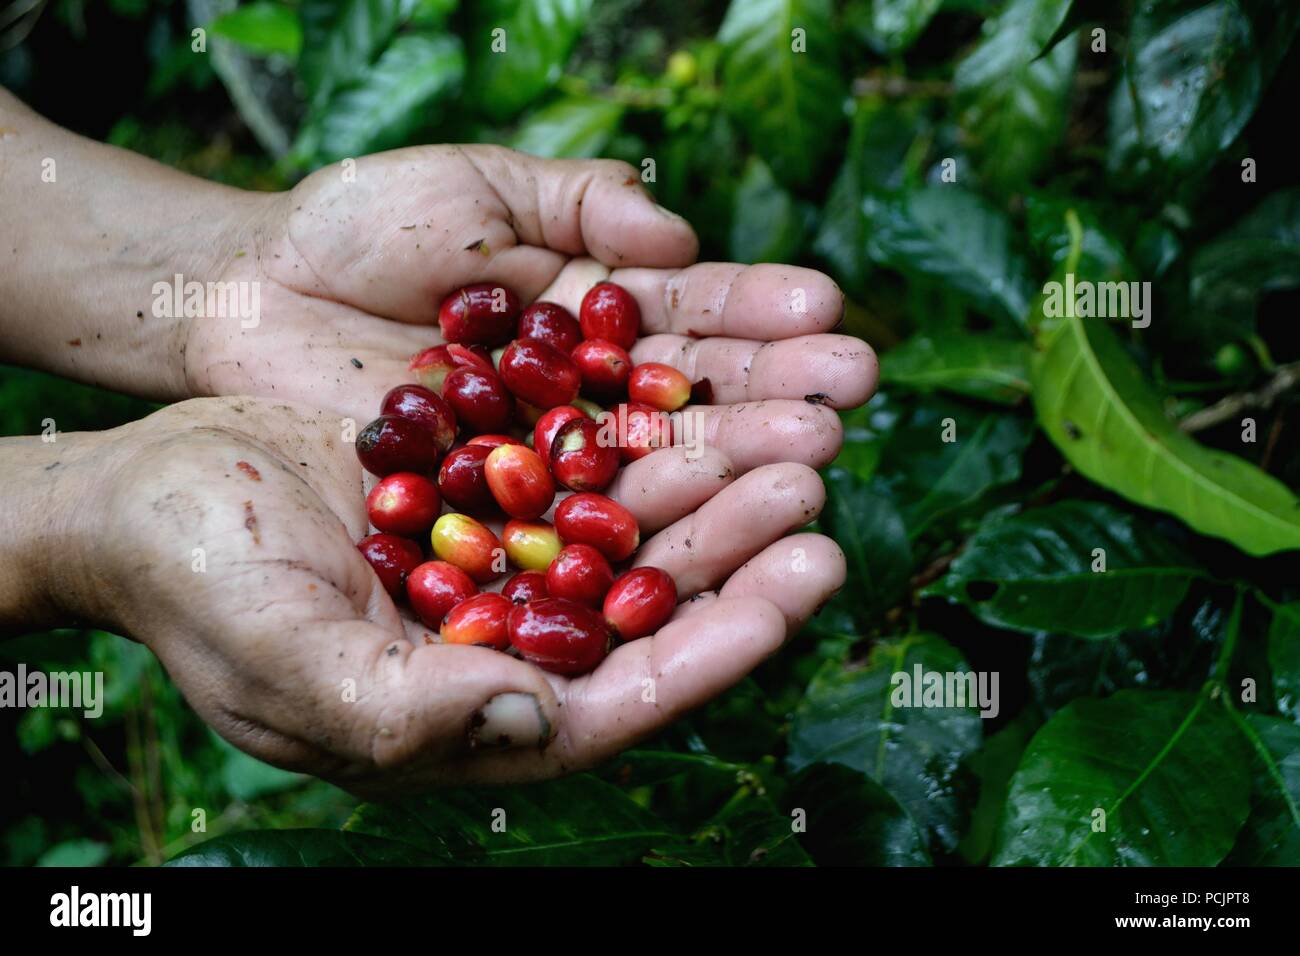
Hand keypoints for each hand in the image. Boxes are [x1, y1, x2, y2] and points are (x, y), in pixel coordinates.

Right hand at [69, 397, 849, 793]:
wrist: (140, 492)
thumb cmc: (196, 589)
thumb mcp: (289, 661)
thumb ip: (411, 711)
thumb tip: (543, 717)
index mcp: (479, 707)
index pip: (625, 694)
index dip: (718, 645)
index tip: (795, 586)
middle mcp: (511, 634)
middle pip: (651, 601)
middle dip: (739, 547)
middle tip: (817, 485)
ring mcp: (504, 552)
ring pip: (633, 522)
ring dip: (713, 475)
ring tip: (797, 425)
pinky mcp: (488, 475)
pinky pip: (585, 451)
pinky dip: (642, 421)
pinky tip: (702, 381)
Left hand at [189, 145, 876, 475]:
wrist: (248, 298)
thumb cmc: (359, 227)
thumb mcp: (475, 185)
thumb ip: (576, 201)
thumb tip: (678, 234)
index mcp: (597, 315)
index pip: (695, 318)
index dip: (761, 318)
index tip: (829, 318)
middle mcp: (586, 397)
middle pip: (692, 403)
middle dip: (771, 398)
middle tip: (847, 399)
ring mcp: (546, 465)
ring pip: (650, 471)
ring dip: (731, 469)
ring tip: (812, 459)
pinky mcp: (496, 523)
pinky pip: (573, 530)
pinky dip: (638, 533)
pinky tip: (711, 534)